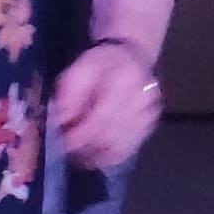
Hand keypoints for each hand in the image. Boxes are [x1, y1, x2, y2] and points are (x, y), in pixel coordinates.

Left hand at [51, 38, 163, 174]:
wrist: (131, 57)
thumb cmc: (100, 63)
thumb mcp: (78, 70)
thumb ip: (69, 94)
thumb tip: (62, 121)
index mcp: (126, 78)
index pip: (103, 117)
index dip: (81, 135)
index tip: (64, 142)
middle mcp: (143, 97)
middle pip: (113, 135)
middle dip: (88, 147)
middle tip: (69, 150)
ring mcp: (150, 113)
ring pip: (122, 146)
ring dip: (98, 154)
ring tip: (80, 153)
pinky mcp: (151, 124)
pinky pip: (129, 148)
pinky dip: (111, 155)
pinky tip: (97, 153)